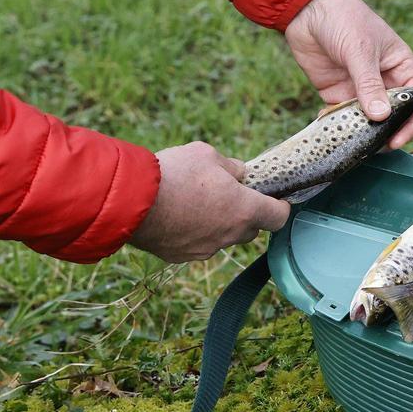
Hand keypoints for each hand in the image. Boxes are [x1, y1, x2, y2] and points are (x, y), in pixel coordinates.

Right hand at [128, 142, 289, 262]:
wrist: (132, 201)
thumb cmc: (174, 174)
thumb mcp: (207, 155)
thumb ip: (230, 166)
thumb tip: (239, 173)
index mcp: (244, 210)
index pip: (279, 218)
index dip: (280, 208)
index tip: (275, 200)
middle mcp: (230, 235)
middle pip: (250, 229)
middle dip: (245, 214)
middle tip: (228, 196)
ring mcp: (206, 249)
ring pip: (223, 238)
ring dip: (218, 224)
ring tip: (196, 203)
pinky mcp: (182, 256)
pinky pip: (197, 245)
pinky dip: (194, 233)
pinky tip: (177, 216)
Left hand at [284, 0, 412, 149]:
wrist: (307, 9)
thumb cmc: (344, 19)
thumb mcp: (360, 51)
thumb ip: (369, 85)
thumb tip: (381, 117)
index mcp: (400, 66)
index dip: (410, 122)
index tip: (398, 140)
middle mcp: (384, 80)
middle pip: (392, 114)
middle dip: (385, 131)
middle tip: (375, 147)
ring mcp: (360, 88)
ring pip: (367, 119)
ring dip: (361, 131)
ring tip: (353, 142)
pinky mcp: (338, 93)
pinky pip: (342, 116)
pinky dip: (338, 125)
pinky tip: (330, 126)